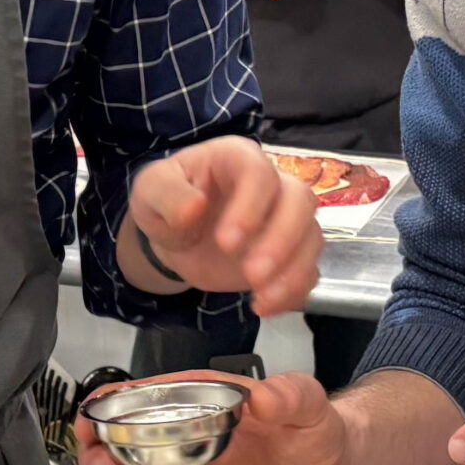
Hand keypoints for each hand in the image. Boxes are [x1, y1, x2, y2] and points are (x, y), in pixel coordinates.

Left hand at [127, 137, 320, 311]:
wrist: (176, 236)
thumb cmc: (167, 203)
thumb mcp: (151, 191)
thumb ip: (169, 196)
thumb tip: (194, 208)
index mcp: (236, 159)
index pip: (259, 172)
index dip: (251, 207)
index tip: (226, 243)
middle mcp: (271, 183)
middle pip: (300, 200)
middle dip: (282, 240)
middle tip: (252, 275)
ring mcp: (286, 219)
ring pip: (312, 236)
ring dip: (293, 271)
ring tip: (261, 299)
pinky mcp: (290, 253)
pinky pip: (309, 269)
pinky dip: (294, 291)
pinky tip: (265, 306)